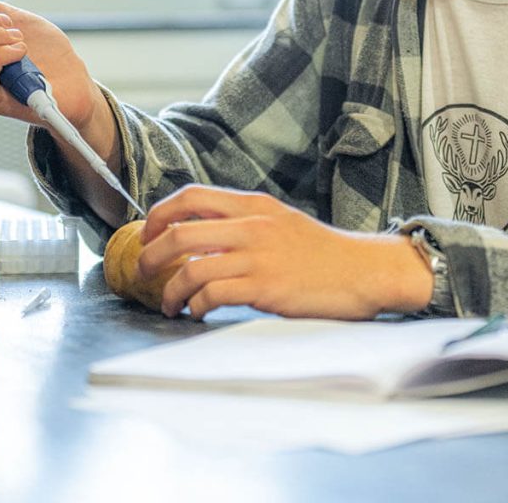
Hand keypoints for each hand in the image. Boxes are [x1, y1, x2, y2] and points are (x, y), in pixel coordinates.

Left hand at [138, 185, 433, 320]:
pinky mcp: (266, 288)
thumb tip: (202, 234)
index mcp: (254, 204)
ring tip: (169, 304)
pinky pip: (213, 295)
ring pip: (192, 268)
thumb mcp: (281, 221)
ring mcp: (259, 257)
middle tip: (144, 270)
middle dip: (151, 253)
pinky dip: (196, 305)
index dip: (160, 214)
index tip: (148, 233)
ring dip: (170, 290)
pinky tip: (197, 312)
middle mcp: (253, 225)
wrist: (363, 270)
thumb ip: (245, 223)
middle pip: (181, 231)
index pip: (192, 196)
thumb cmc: (322, 252)